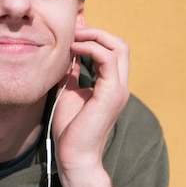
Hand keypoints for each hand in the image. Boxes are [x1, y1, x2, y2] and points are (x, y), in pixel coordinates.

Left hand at [52, 27, 130, 174]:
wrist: (74, 155)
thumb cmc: (70, 128)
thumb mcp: (68, 91)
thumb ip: (71, 72)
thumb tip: (66, 53)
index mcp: (111, 84)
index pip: (112, 50)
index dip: (93, 36)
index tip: (72, 31)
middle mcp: (119, 84)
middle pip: (119, 44)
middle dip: (96, 32)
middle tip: (73, 31)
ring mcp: (118, 89)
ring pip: (118, 47)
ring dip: (93, 36)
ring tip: (72, 38)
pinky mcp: (111, 94)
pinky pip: (108, 59)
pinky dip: (91, 48)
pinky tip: (73, 49)